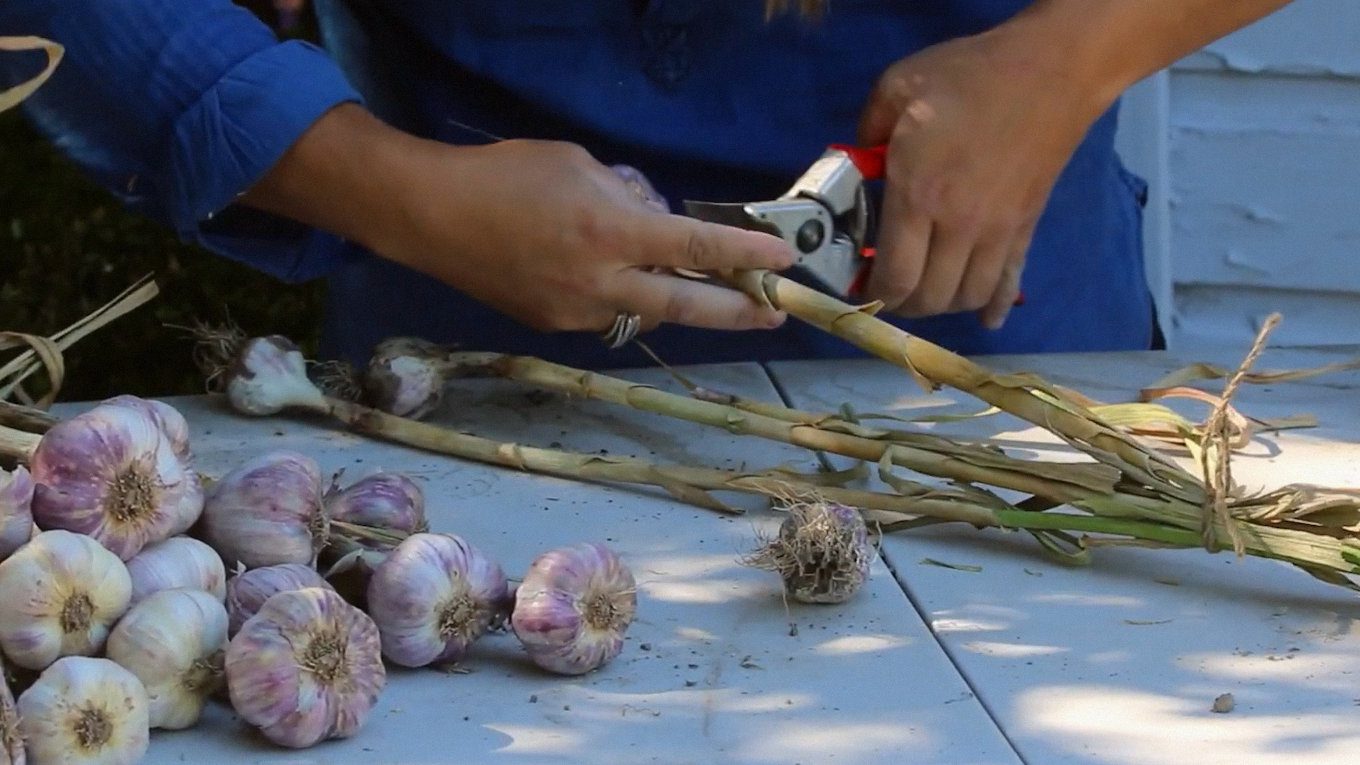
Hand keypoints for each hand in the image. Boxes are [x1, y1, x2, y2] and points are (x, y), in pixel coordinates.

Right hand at [244, 106, 792, 335]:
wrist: (431, 217)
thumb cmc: (506, 175)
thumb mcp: (579, 165)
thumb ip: (627, 197)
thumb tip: (655, 221)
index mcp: (610, 232)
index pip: (695, 246)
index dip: (745, 256)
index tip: (784, 263)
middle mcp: (600, 282)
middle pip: (685, 306)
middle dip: (737, 312)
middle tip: (774, 315)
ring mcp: (576, 313)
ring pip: (642, 311)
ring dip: (662, 294)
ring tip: (663, 272)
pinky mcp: (553, 326)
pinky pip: (604, 314)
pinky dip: (616, 295)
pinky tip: (597, 272)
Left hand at [857, 24, 1109, 328]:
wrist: (1051, 71)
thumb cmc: (970, 76)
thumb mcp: (897, 88)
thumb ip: (866, 133)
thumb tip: (857, 165)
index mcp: (920, 195)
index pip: (896, 275)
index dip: (875, 293)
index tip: (861, 285)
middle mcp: (959, 225)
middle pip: (930, 298)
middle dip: (903, 303)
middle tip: (889, 286)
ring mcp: (998, 232)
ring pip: (967, 297)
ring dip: (942, 304)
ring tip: (925, 288)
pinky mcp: (1025, 227)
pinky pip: (1009, 282)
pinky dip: (995, 306)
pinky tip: (986, 319)